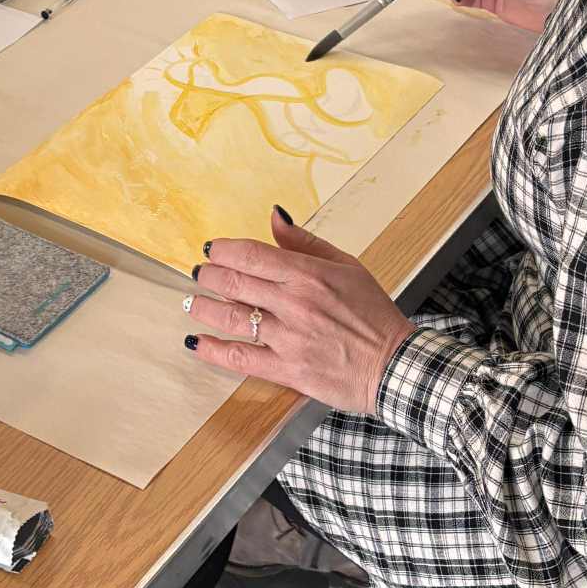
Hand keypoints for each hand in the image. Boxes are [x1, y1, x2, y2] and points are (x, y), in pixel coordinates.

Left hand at [183, 208, 409, 415]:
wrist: (394, 365)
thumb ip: (306, 242)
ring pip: (230, 318)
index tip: (212, 250)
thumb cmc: (373, 315)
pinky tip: (196, 342)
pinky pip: (240, 358)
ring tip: (192, 301)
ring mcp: (288, 338)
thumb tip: (275, 217)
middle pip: (234, 283)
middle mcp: (294, 303)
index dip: (223, 250)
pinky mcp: (287, 369)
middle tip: (199, 274)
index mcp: (308, 274)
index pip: (251, 254)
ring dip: (203, 307)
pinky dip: (213, 350)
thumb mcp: (347, 266)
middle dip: (208, 276)